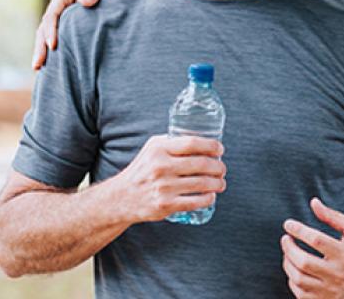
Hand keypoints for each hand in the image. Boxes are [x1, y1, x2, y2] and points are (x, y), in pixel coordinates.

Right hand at [32, 0, 128, 69]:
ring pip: (46, 37)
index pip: (53, 14)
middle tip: (38, 65)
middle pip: (44, 28)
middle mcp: (60, 9)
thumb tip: (84, 2)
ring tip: (38, 69)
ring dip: (42, 52)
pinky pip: (58, 42)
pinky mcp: (69, 31)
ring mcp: (63, 21)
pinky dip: (53, 54)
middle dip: (40, 46)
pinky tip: (51, 69)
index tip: (53, 45)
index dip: (51, 30)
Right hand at [109, 135, 225, 223]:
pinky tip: (211, 196)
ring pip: (202, 183)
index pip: (192, 143)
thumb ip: (173, 142)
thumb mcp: (152, 149)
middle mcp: (161, 167)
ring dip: (218, 183)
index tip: (220, 149)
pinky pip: (195, 202)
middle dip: (219, 167)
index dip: (211, 146)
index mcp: (159, 150)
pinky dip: (208, 198)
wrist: (121, 198)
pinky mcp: (165, 205)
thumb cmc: (142, 170)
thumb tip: (202, 140)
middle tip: (222, 169)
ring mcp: (164, 187)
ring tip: (221, 183)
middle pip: (202, 164)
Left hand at [280, 197, 343, 298]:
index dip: (299, 230)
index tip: (288, 224)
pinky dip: (293, 281)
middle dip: (289, 248)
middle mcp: (339, 273)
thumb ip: (332, 216)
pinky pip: (301, 294)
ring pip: (299, 279)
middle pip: (304, 262)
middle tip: (285, 239)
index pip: (316, 240)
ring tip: (288, 253)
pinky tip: (294, 269)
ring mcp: (332, 290)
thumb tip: (313, 203)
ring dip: (288, 264)